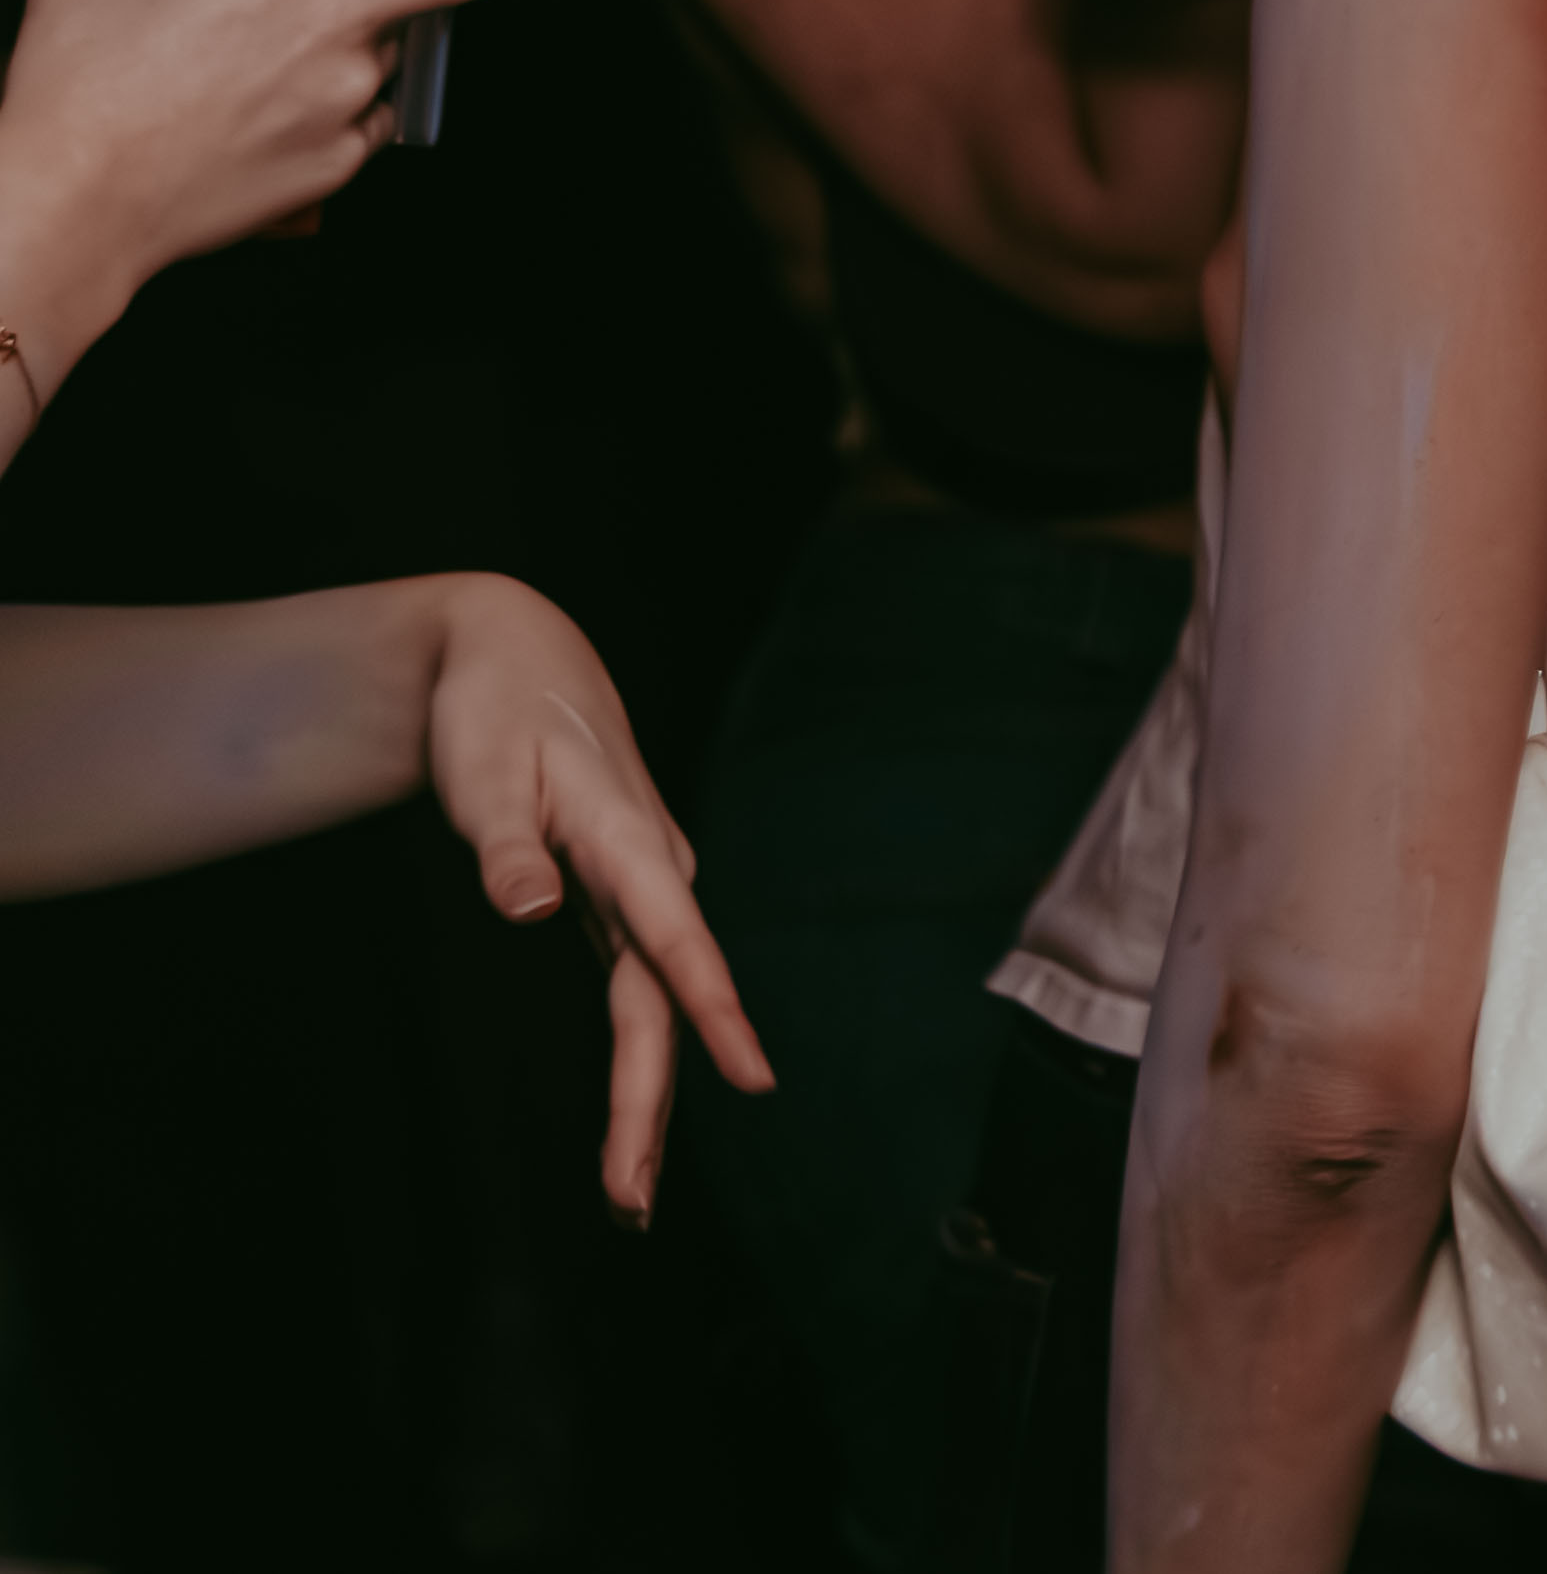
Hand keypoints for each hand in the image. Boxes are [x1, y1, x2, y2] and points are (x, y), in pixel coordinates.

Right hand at [0, 0, 511, 349]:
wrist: (76, 197)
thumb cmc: (79, 85)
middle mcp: (341, 13)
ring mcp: (352, 90)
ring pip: (401, 45)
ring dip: (370, 34)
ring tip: (298, 43)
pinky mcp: (344, 157)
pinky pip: (369, 120)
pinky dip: (342, 108)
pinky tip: (286, 107)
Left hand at [413, 576, 772, 1220]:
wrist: (517, 656)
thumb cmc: (495, 711)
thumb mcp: (481, 768)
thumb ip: (504, 844)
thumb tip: (526, 910)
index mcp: (625, 841)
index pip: (676, 937)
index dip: (713, 1008)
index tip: (752, 1076)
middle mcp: (652, 872)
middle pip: (662, 1000)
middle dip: (650, 1104)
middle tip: (628, 1204)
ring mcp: (643, 890)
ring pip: (656, 1006)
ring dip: (646, 1099)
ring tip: (626, 1194)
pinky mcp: (624, 902)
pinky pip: (642, 993)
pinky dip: (641, 1061)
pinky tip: (633, 1117)